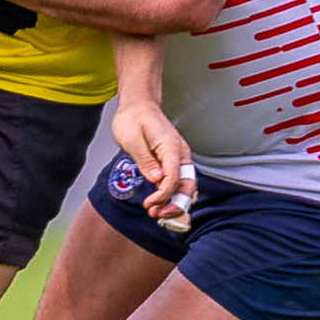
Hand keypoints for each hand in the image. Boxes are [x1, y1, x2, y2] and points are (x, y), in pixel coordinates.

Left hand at [110, 98, 194, 221]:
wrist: (138, 105)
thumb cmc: (132, 118)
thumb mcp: (131, 139)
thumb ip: (145, 160)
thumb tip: (157, 179)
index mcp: (171, 146)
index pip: (174, 177)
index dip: (163, 195)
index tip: (148, 204)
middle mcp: (180, 154)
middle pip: (187, 185)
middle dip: (174, 204)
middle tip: (156, 214)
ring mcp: (179, 158)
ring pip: (186, 186)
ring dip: (174, 202)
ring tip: (156, 212)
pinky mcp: (173, 162)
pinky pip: (179, 182)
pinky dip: (172, 195)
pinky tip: (160, 203)